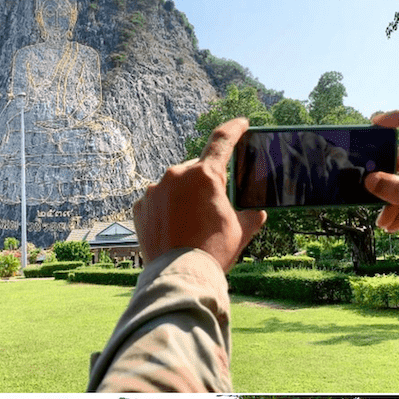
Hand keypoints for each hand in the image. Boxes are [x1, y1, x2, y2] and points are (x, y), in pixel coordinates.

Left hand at [132, 117, 266, 271]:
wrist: (180, 275)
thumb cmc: (213, 251)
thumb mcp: (241, 231)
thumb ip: (251, 215)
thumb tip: (258, 212)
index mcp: (206, 175)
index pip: (222, 141)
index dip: (234, 129)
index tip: (240, 123)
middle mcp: (177, 175)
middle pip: (198, 170)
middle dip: (207, 183)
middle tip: (214, 207)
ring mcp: (155, 189)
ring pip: (176, 185)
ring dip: (186, 197)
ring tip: (192, 225)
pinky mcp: (140, 205)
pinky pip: (158, 200)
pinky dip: (168, 209)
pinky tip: (175, 228)